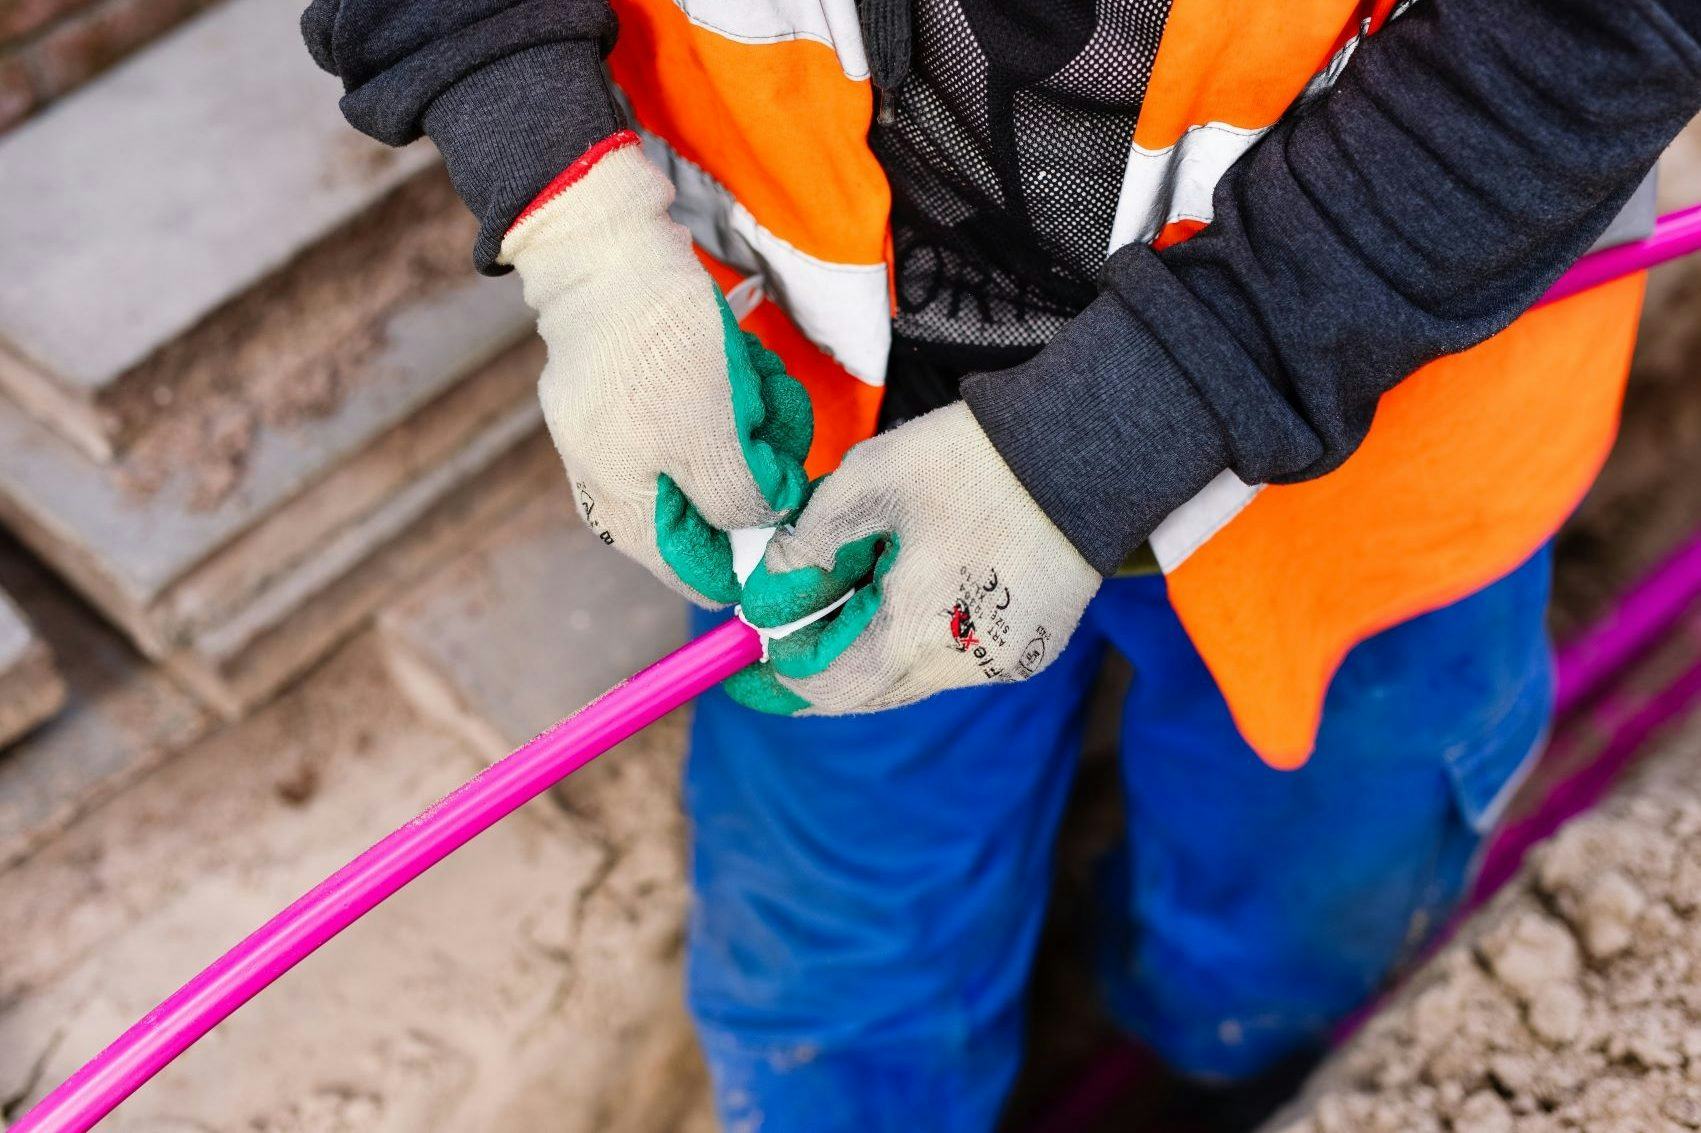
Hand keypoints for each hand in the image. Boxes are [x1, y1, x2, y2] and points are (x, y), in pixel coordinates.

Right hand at [499, 134, 811, 606]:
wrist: (604, 244)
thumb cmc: (655, 344)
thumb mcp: (709, 437)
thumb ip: (740, 501)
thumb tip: (765, 526)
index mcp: (624, 513)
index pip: (701, 577)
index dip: (756, 554)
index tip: (793, 507)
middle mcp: (619, 486)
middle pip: (717, 513)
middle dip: (758, 470)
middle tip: (769, 424)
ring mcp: (628, 436)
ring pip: (721, 459)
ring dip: (754, 422)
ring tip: (753, 377)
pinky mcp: (644, 390)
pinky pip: (706, 415)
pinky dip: (735, 392)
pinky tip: (739, 358)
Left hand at [731, 403, 1101, 713]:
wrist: (1084, 449)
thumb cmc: (971, 460)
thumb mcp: (868, 483)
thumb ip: (806, 544)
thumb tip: (767, 592)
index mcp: (917, 633)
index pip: (827, 687)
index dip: (779, 675)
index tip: (747, 655)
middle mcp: (963, 667)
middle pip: (869, 693)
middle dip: (821, 667)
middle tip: (782, 639)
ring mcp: (1004, 662)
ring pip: (912, 679)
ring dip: (870, 651)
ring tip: (847, 599)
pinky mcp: (1032, 647)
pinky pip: (954, 661)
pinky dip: (917, 639)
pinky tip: (907, 592)